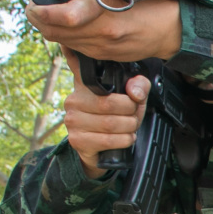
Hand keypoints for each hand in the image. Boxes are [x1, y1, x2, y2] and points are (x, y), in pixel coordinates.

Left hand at [25, 0, 185, 63]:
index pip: (61, 17)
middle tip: (36, 8)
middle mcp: (99, 31)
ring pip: (60, 41)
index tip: (33, 5)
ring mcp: (99, 46)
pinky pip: (73, 48)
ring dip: (49, 29)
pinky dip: (65, 37)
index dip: (39, 12)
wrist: (167, 27)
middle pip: (52, 32)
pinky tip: (69, 25)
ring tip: (50, 15)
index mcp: (101, 8)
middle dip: (39, 20)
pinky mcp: (101, 55)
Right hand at [64, 55, 149, 177]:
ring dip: (129, 127)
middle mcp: (73, 100)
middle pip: (109, 103)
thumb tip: (134, 92)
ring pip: (110, 123)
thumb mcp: (132, 99)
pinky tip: (126, 138)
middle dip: (131, 112)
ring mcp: (72, 120)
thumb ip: (140, 86)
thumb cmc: (116, 118)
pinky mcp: (77, 140)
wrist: (104, 150)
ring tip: (131, 127)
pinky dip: (124, 140)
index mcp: (84, 84)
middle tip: (134, 116)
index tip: (116, 82)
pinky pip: (108, 139)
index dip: (88, 62)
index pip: (79, 65)